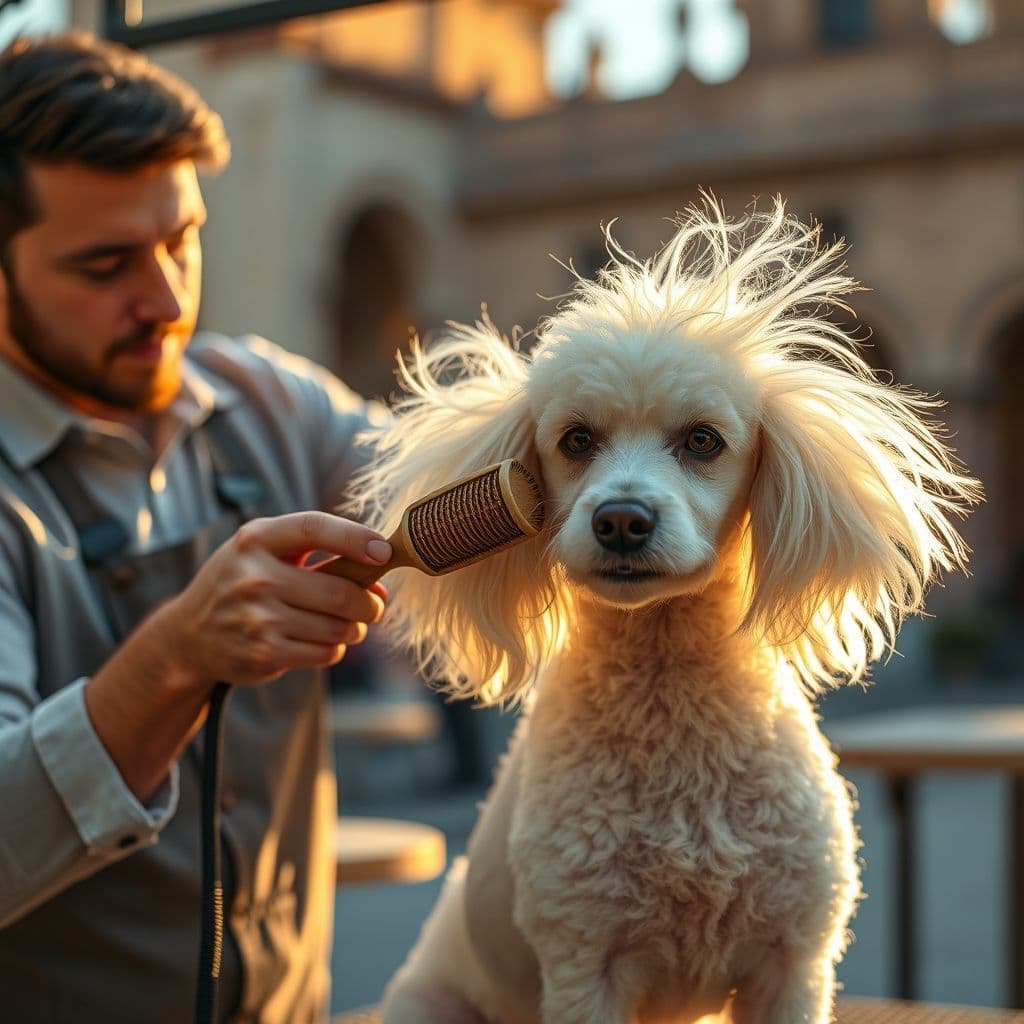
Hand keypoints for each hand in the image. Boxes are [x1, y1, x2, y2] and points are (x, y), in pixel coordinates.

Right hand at [157, 511, 389, 690]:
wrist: (189, 633)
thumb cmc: (243, 583)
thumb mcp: (266, 553)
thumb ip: (320, 558)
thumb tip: (380, 587)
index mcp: (256, 539)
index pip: (314, 528)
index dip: (355, 537)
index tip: (385, 550)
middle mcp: (255, 576)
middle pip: (340, 592)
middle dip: (369, 603)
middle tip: (373, 605)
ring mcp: (258, 618)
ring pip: (338, 627)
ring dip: (354, 628)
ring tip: (346, 624)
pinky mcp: (264, 652)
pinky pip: (326, 653)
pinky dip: (334, 648)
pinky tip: (320, 640)